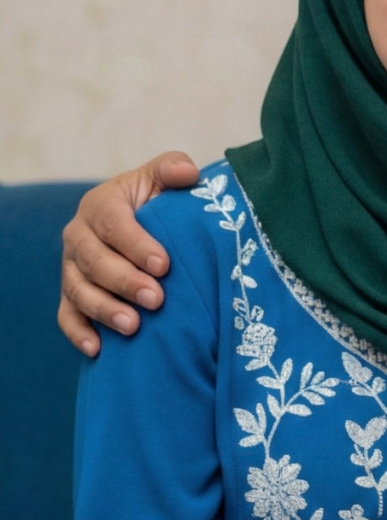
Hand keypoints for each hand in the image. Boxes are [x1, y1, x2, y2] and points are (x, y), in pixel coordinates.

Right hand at [58, 151, 200, 354]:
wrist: (145, 226)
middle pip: (93, 261)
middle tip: (156, 299)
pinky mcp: (72, 295)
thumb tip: (187, 172)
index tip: (164, 265)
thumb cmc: (158, 203)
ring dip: (104, 310)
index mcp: (100, 205)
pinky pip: (67, 316)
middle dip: (123, 281)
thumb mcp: (164, 180)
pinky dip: (79, 332)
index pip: (112, 223)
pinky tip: (97, 350)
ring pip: (78, 290)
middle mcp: (79, 236)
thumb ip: (173, 169)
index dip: (136, 244)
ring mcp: (72, 268)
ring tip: (133, 326)